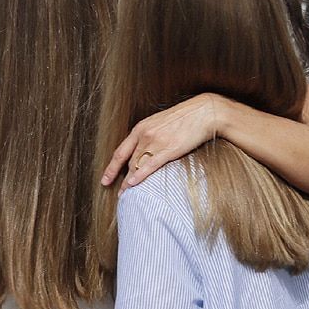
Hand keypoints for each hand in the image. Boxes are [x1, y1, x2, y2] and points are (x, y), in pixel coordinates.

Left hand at [101, 94, 218, 193]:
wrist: (204, 112)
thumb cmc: (185, 118)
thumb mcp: (160, 123)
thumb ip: (149, 135)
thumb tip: (144, 150)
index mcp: (140, 128)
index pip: (120, 151)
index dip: (111, 167)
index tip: (105, 179)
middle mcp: (144, 135)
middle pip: (128, 162)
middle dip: (120, 179)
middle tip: (117, 193)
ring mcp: (155, 142)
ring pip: (136, 165)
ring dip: (128, 183)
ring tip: (125, 195)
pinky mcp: (168, 149)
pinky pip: (149, 166)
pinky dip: (139, 176)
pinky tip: (132, 185)